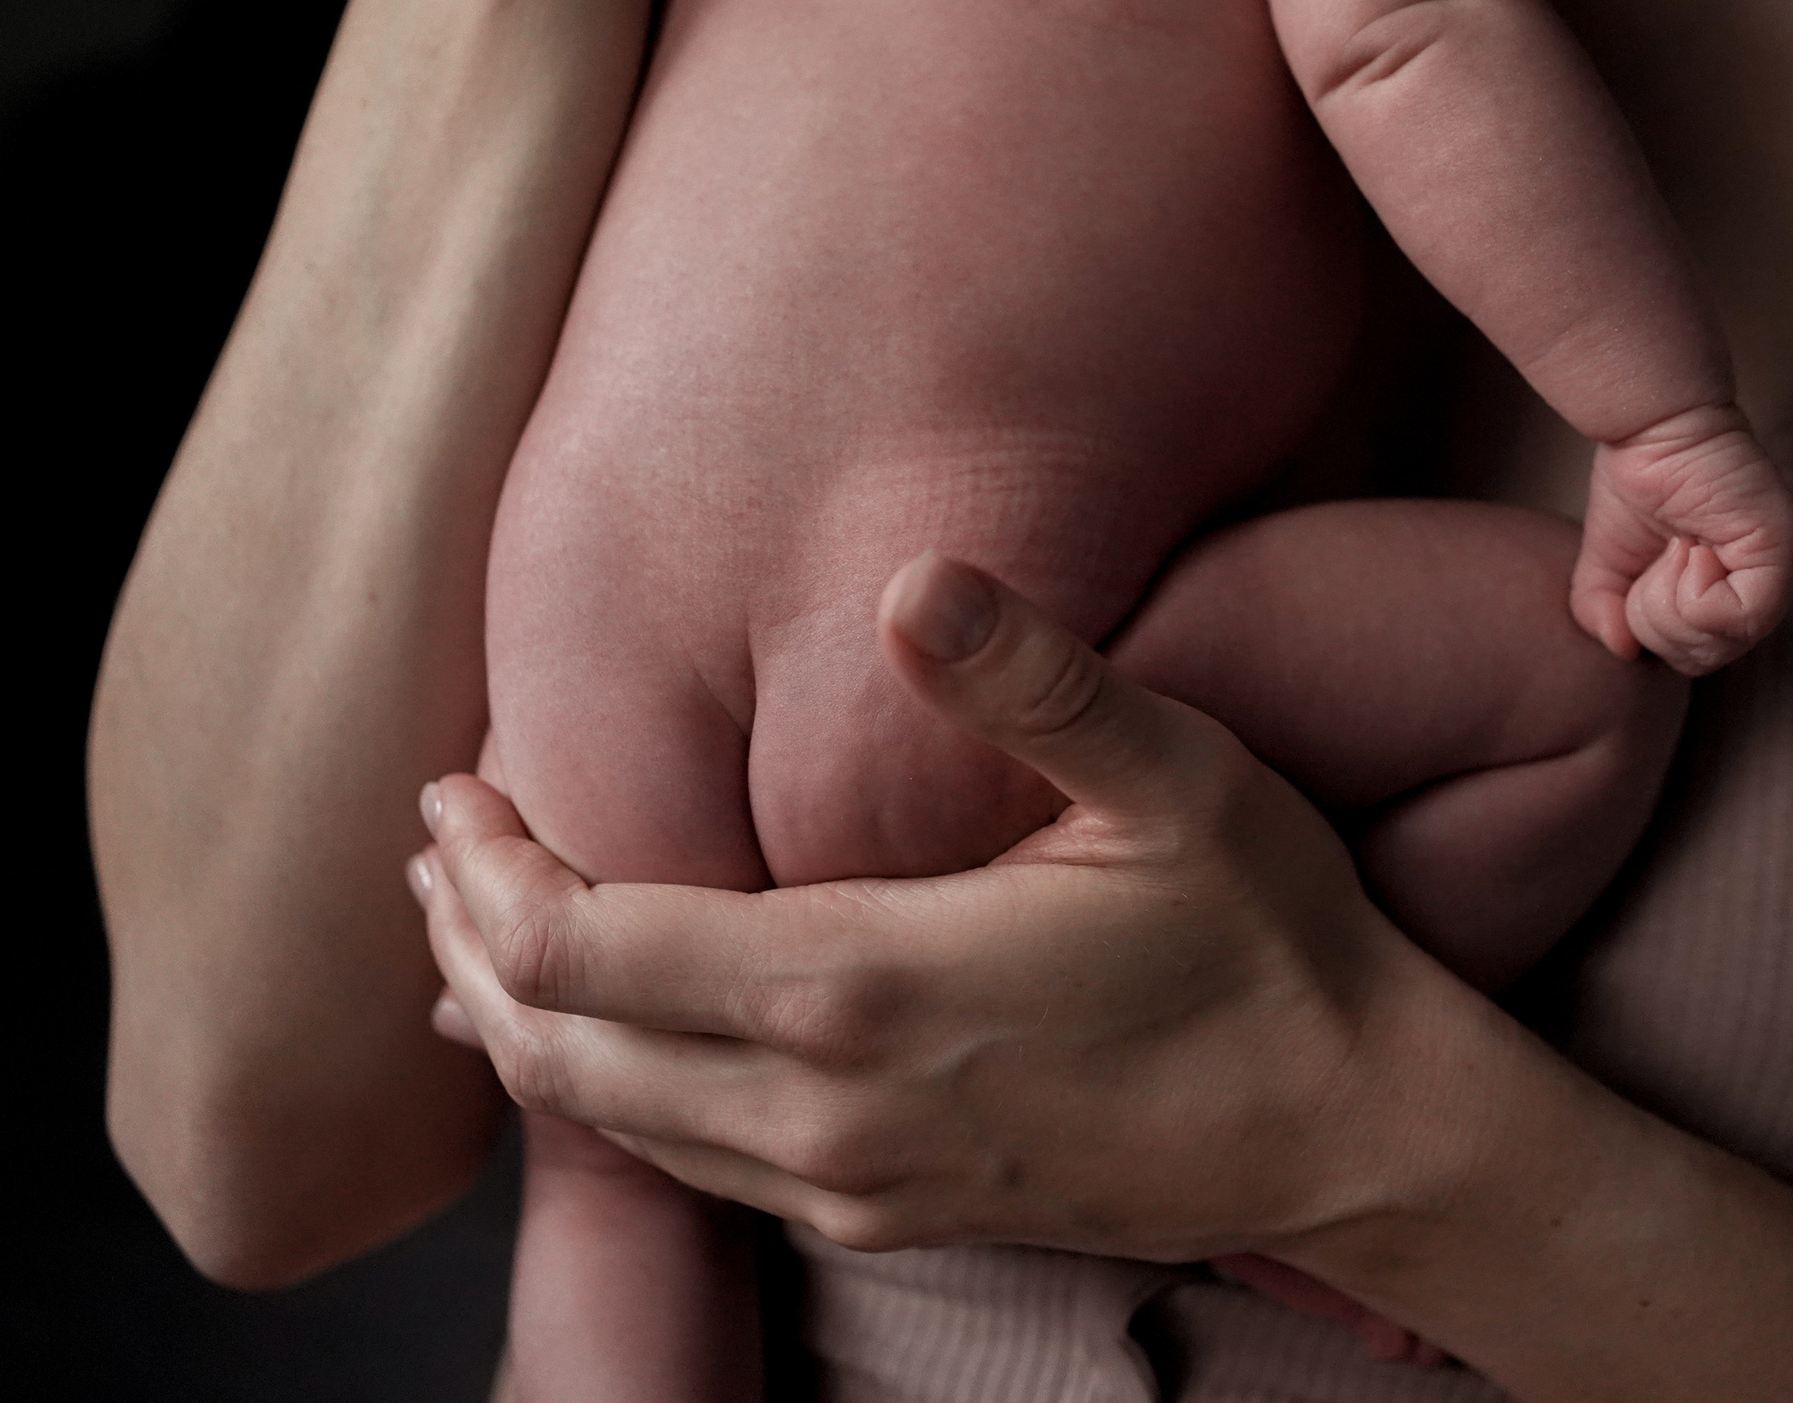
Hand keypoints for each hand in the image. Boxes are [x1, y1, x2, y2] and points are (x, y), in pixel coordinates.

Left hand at [411, 553, 1482, 1264]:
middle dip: (471, 942)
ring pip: (611, 1122)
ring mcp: (851, 1180)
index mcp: (862, 983)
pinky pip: (691, 1166)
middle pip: (560, 1044)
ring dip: (525, 1021)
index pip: (584, 947)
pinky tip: (615, 1039)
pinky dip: (611, 1094)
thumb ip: (1035, 681)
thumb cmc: (1269, 943)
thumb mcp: (1177, 782)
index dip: (489, 869)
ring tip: (485, 930)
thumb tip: (914, 577)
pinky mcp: (889, 1216)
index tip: (453, 788)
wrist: (1352, 1131)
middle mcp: (826, 1105)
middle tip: (440, 847)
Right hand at [1570, 403, 1792, 673]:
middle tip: (1661, 557)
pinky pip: (1737, 616)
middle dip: (1656, 618)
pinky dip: (1696, 591)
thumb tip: (1623, 649)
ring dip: (1672, 599)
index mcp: (1731, 592)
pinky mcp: (1779, 555)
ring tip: (1678, 545)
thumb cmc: (1639, 477)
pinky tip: (1692, 546)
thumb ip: (1604, 611)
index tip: (1649, 567)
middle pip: (1704, 658)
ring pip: (1718, 642)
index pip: (1694, 655)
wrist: (1651, 425)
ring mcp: (1777, 573)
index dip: (1652, 627)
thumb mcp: (1610, 562)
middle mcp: (1761, 587)